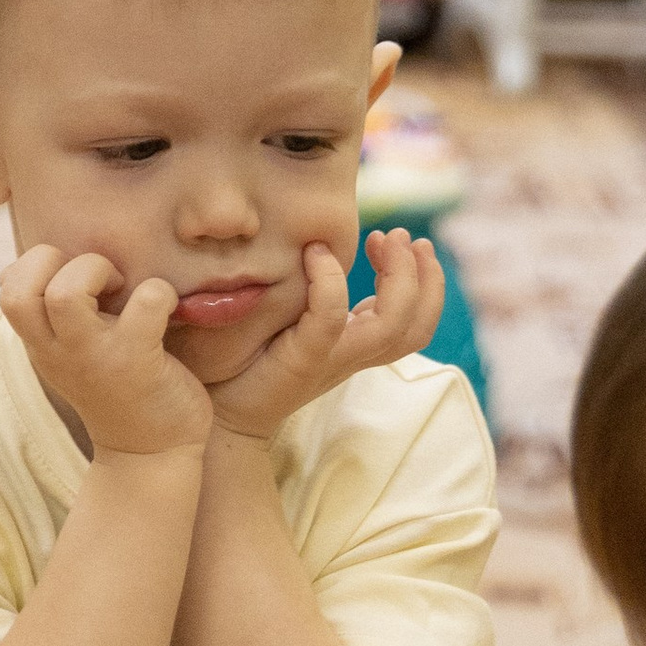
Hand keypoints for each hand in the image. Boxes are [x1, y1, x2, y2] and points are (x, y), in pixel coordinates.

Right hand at [0, 246, 210, 459]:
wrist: (150, 456)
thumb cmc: (116, 390)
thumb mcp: (71, 356)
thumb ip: (58, 319)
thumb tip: (66, 260)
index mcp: (41, 345)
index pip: (7, 291)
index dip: (34, 266)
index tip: (71, 277)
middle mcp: (58, 351)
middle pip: (19, 290)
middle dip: (56, 261)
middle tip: (96, 280)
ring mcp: (95, 357)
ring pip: (65, 294)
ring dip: (97, 269)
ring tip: (122, 289)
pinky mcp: (138, 361)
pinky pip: (146, 302)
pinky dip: (160, 291)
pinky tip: (167, 306)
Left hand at [205, 227, 444, 442]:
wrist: (220, 409)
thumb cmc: (250, 357)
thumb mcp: (297, 320)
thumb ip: (319, 296)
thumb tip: (323, 243)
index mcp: (357, 345)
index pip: (415, 321)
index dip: (423, 279)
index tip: (399, 241)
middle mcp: (353, 354)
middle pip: (417, 327)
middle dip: (425, 276)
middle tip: (403, 236)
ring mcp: (331, 360)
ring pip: (393, 327)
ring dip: (399, 278)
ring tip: (382, 238)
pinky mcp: (302, 360)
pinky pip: (330, 319)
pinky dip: (329, 282)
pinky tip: (315, 252)